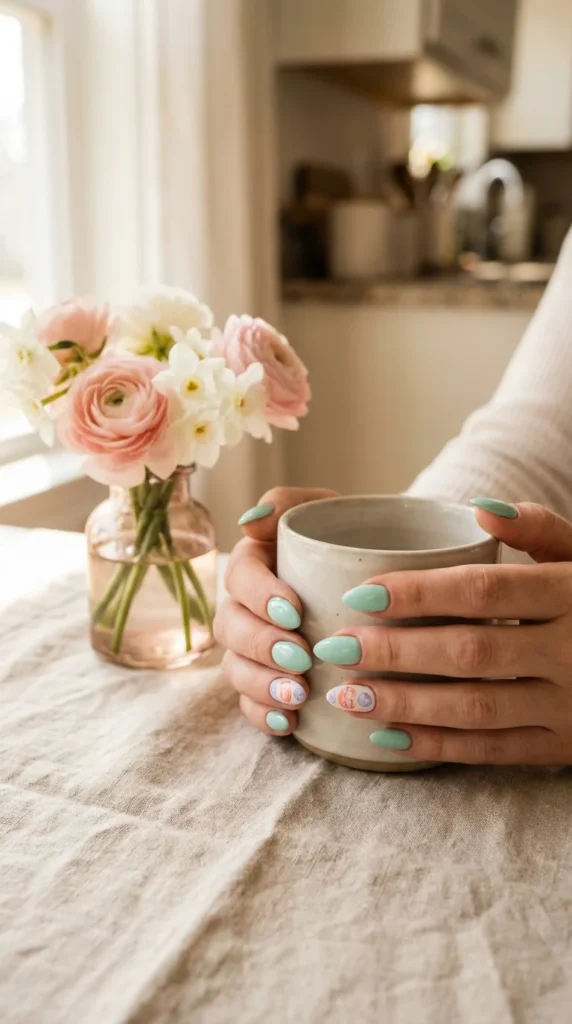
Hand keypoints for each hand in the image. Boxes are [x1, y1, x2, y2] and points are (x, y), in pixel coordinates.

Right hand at [214, 486, 337, 736]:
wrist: (386, 575)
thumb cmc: (354, 538)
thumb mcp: (328, 511)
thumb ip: (289, 504)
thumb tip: (249, 522)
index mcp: (254, 563)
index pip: (239, 577)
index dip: (260, 596)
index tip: (295, 610)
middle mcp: (246, 607)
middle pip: (231, 628)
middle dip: (261, 645)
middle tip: (301, 658)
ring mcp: (253, 649)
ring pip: (236, 669)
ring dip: (262, 684)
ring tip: (298, 695)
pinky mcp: (268, 683)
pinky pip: (250, 705)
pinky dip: (264, 715)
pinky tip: (289, 723)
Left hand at [316, 501, 571, 764]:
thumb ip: (539, 528)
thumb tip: (476, 508)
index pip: (483, 591)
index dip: (418, 593)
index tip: (357, 595)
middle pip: (470, 652)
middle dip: (396, 653)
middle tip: (333, 648)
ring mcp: (571, 705)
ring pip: (478, 709)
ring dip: (406, 705)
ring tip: (346, 696)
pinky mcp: (566, 746)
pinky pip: (496, 751)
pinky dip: (440, 746)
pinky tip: (388, 738)